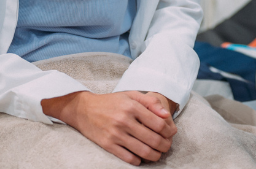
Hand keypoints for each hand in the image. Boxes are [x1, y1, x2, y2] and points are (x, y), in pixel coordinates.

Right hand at [42, 91, 176, 164]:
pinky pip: (128, 158)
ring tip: (158, 154)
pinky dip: (139, 160)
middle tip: (167, 146)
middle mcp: (124, 121)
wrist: (84, 109)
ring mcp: (115, 134)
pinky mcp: (107, 145)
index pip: (158, 124)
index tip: (171, 134)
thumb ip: (150, 102)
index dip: (168, 131)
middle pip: (153, 139)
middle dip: (165, 146)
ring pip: (143, 151)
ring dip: (155, 156)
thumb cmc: (111, 102)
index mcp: (132, 107)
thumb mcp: (131, 95)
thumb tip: (166, 115)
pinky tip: (141, 157)